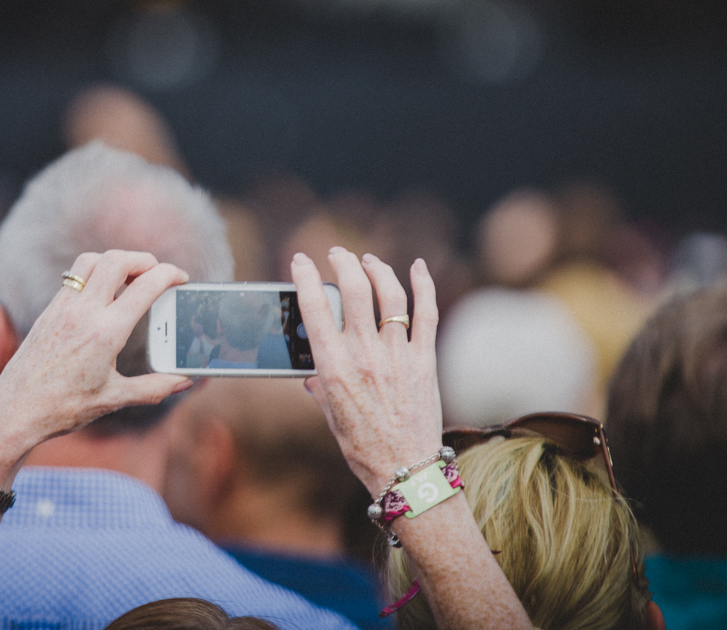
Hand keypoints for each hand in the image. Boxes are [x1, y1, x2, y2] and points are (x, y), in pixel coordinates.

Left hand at [0, 250, 191, 479]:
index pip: (146, 286)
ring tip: (130, 276)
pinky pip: (74, 277)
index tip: (181, 277)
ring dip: (115, 260)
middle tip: (157, 272)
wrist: (15, 411)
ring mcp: (62, 307)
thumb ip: (154, 388)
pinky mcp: (49, 311)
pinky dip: (94, 273)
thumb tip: (184, 382)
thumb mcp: (114, 399)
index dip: (169, 274)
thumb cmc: (63, 408)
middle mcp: (83, 312)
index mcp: (106, 333)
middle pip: (118, 260)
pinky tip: (102, 293)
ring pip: (91, 260)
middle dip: (144, 259)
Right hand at [293, 247, 442, 491]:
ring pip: (389, 294)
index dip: (305, 276)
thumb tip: (311, 372)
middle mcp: (364, 355)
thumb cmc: (362, 447)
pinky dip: (423, 284)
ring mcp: (398, 355)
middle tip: (337, 255)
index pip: (314, 307)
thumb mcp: (330, 415)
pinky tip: (417, 267)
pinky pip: (426, 312)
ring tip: (367, 260)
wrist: (404, 470)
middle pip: (352, 289)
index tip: (300, 261)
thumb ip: (320, 386)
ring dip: (376, 268)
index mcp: (333, 367)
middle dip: (342, 262)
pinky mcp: (424, 360)